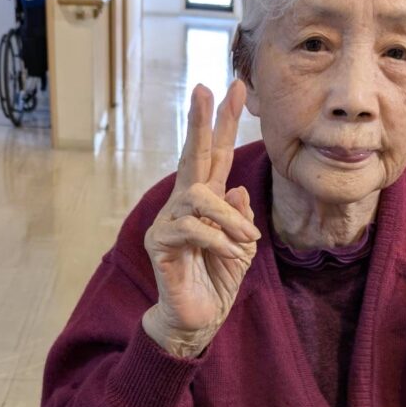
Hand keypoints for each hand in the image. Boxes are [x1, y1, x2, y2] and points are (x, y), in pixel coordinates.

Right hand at [143, 80, 260, 356]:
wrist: (199, 319)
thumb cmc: (217, 281)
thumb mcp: (241, 248)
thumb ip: (241, 218)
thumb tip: (236, 187)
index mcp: (206, 203)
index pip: (215, 156)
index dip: (223, 123)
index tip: (235, 87)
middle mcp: (183, 205)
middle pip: (192, 156)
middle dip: (201, 122)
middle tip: (206, 87)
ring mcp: (168, 222)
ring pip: (199, 197)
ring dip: (229, 220)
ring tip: (245, 244)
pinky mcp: (160, 243)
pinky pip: (191, 229)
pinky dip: (218, 242)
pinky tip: (231, 257)